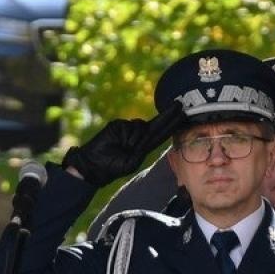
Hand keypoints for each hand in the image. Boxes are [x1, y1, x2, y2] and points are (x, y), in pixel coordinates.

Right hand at [62, 105, 183, 187]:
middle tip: (180, 105)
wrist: (93, 164)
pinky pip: (130, 126)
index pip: (161, 134)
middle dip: (168, 115)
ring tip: (125, 148)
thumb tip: (145, 135)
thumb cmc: (112, 168)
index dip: (171, 125)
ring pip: (141, 125)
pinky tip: (120, 143)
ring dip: (136, 138)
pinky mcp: (118, 125)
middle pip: (156, 124)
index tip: (181, 116)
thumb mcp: (131, 163)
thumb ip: (141, 150)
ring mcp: (128, 129)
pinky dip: (128, 135)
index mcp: (143, 147)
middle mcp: (138, 137)